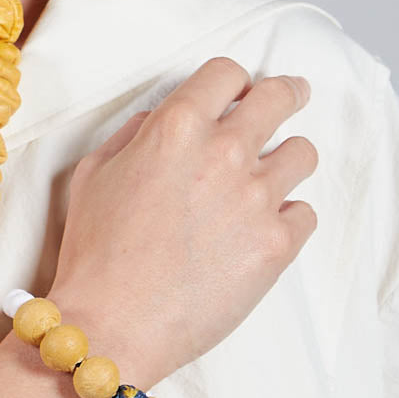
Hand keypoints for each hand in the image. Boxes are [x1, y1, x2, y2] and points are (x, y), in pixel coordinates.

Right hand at [48, 57, 318, 386]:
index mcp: (176, 127)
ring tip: (270, 177)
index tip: (240, 90)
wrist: (114, 324)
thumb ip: (135, 133)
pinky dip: (286, 217)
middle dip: (288, 93)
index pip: (227, 73)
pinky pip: (304, 212)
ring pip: (302, 153)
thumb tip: (162, 120)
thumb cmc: (95, 251)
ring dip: (286, 159)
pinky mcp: (277, 244)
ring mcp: (257, 198)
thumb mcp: (94, 172)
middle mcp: (223, 152)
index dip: (233, 81)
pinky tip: (259, 230)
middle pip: (280, 97)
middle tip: (292, 95)